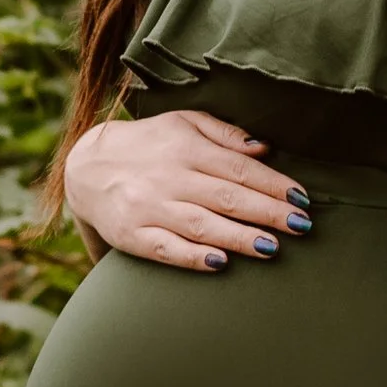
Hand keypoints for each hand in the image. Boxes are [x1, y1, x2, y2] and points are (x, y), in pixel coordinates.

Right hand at [64, 110, 309, 271]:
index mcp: (186, 148)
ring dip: (238, 237)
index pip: (238, 167)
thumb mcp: (182, 124)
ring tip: (271, 247)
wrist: (85, 167)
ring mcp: (148, 207)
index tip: (301, 199)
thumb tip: (265, 147)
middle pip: (226, 196)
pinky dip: (192, 256)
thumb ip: (224, 134)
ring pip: (200, 224)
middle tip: (302, 226)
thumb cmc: (148, 145)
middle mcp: (168, 177)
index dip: (273, 183)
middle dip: (267, 212)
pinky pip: (164, 248)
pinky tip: (219, 263)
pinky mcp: (131, 235)